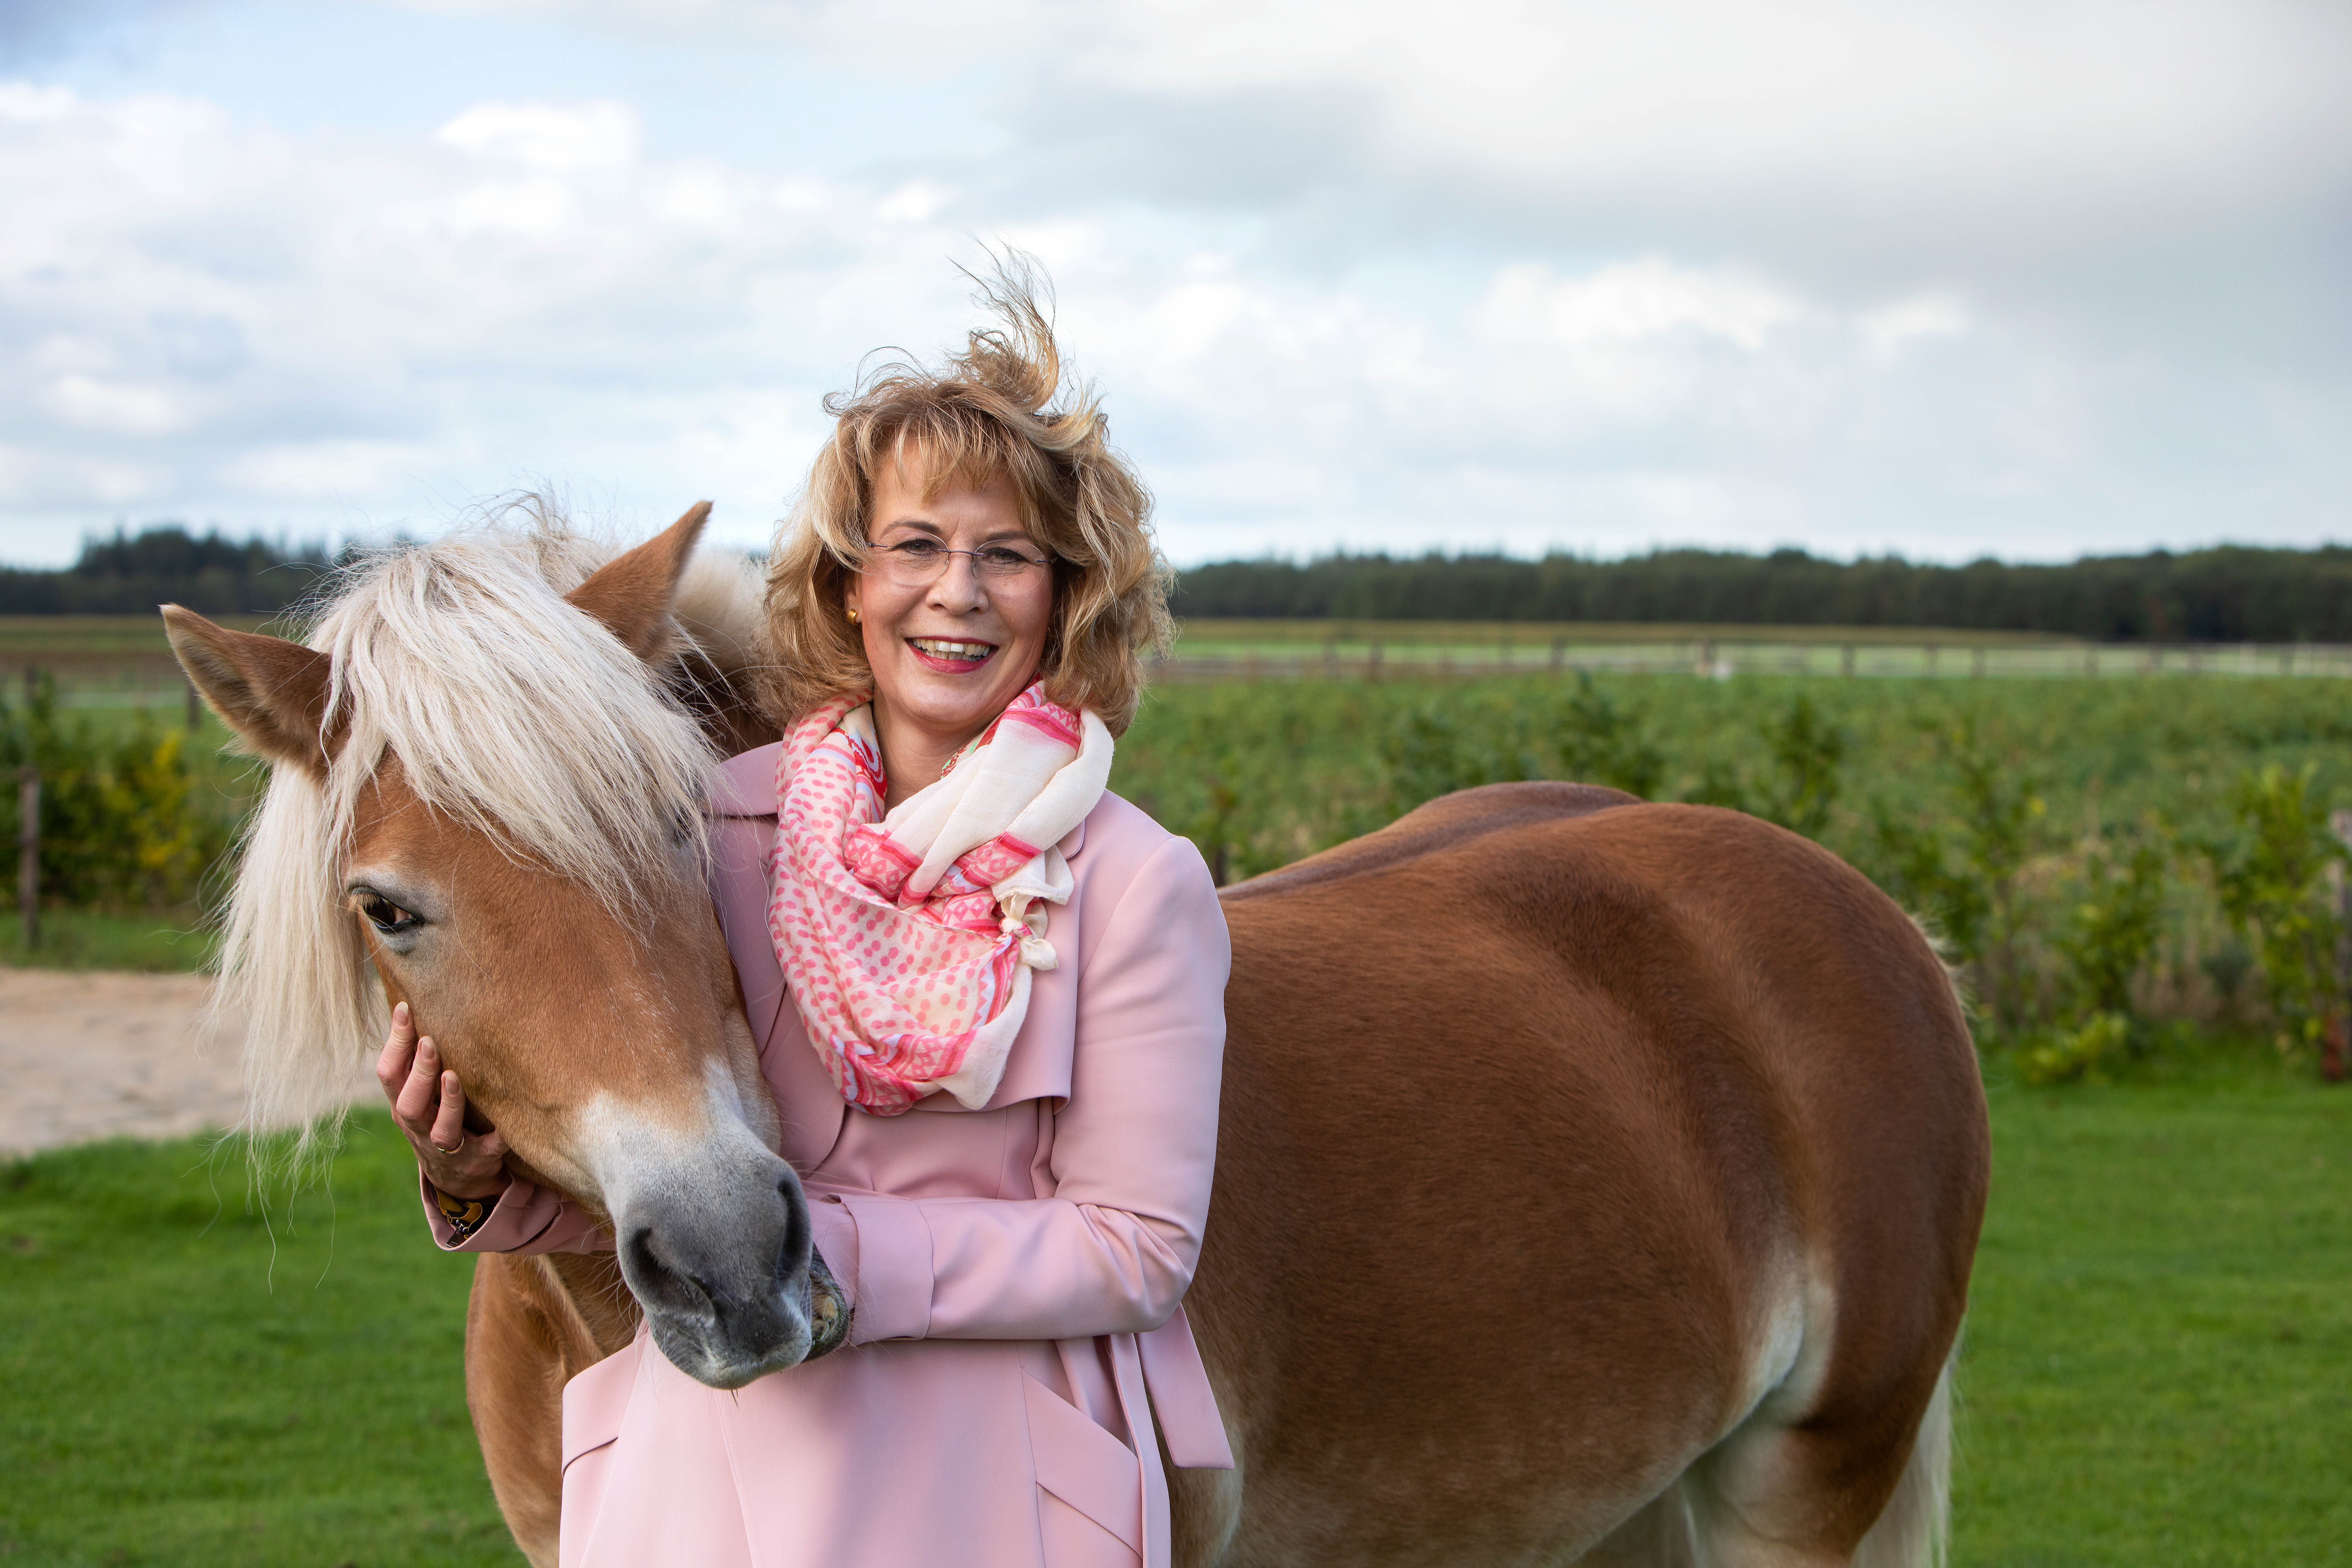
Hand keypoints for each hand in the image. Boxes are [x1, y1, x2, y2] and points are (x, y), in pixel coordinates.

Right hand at [376, 1001, 511, 1200]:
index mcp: (403, 1104)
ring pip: (440, 1130)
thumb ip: (416, 1057)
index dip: (395, 1042)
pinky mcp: (477, 1160)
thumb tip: (415, 1002)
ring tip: (453, 1076)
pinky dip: (497, 1137)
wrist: (457, 1174)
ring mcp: (447, 1148)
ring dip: (447, 1103)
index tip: (407, 1009)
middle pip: (407, 1103)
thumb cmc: (436, 1115)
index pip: (388, 1073)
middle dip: (419, 1073)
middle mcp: (418, 1127)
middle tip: (429, 1042)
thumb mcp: (420, 1091)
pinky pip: (487, 1150)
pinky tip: (507, 1123)